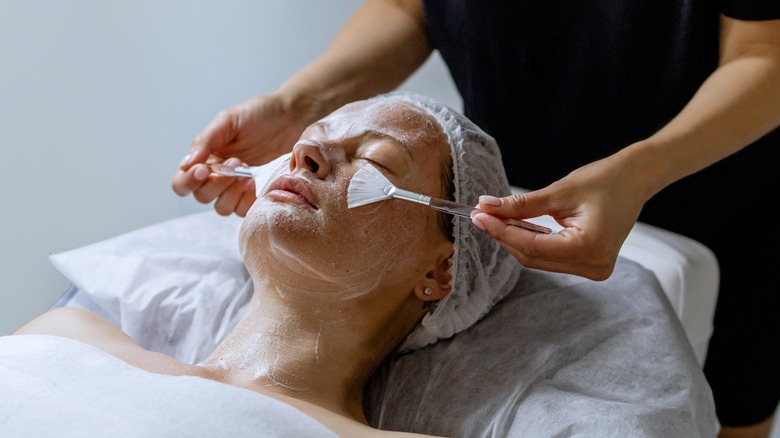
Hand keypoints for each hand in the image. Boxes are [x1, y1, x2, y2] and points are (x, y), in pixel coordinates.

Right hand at [172, 93, 307, 215]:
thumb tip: (185, 164)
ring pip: (221, 207)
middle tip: (237, 163)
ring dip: (232, 193)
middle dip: (217, 183)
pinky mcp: (253, 192)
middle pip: (201, 196)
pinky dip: (246, 200)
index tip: (204, 170)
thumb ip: (205, 142)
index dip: (189, 182)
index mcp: (203, 157)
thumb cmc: (257, 114)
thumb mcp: (227, 121)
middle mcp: (215, 174)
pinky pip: (243, 210)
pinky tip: (254, 183)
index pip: (182, 182)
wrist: (289, 117)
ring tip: (247, 173)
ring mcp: (234, 185)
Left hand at [472, 156, 645, 280]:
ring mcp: (593, 269)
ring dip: (515, 239)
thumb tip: (487, 207)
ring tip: (494, 218)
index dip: (500, 231)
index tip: (478, 215)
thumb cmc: (604, 180)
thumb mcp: (559, 192)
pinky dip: (531, 242)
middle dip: (504, 235)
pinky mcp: (590, 264)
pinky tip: (516, 226)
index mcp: (588, 248)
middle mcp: (592, 266)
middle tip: (481, 214)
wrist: (636, 179)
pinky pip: (551, 257)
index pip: (530, 246)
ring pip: (539, 259)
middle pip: (532, 257)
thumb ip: (521, 205)